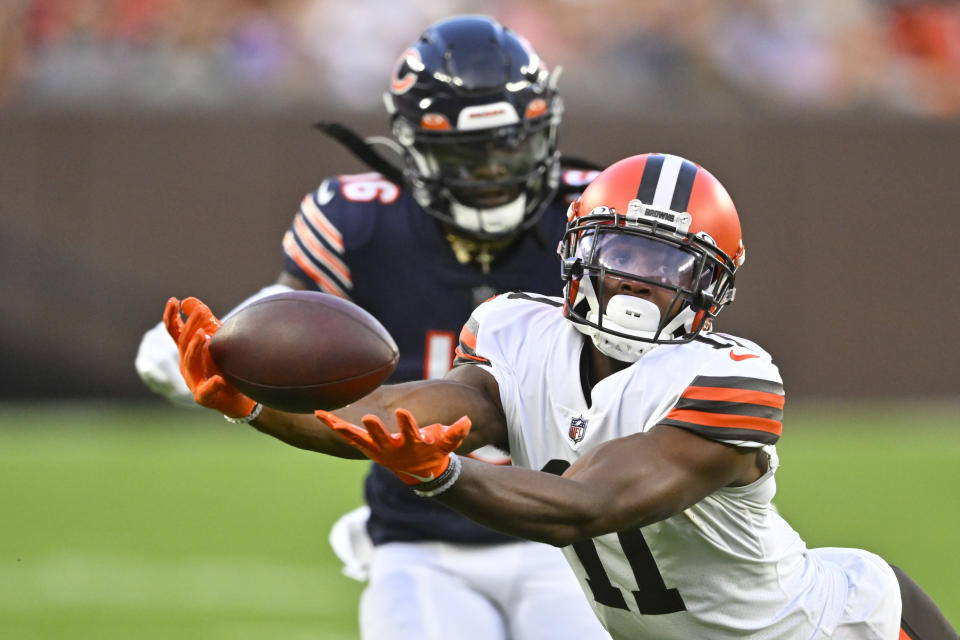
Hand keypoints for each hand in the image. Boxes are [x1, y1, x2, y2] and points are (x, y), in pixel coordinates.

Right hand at [162, 297, 256, 418]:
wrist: (238, 397)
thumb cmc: (224, 366)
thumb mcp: (214, 341)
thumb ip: (203, 322)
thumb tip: (188, 301)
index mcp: (187, 351)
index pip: (175, 331)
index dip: (171, 316)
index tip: (173, 300)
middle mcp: (186, 365)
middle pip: (183, 343)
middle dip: (191, 326)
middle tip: (201, 311)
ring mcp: (194, 381)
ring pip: (189, 363)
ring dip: (195, 348)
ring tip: (203, 336)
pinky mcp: (205, 397)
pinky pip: (206, 390)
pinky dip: (212, 384)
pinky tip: (218, 378)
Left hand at [316, 409, 470, 484]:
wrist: (419, 472)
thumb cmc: (434, 452)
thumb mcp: (447, 444)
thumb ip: (456, 433)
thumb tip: (466, 420)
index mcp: (411, 444)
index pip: (410, 434)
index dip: (407, 424)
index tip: (403, 412)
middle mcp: (391, 447)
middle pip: (381, 437)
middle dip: (375, 429)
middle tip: (368, 419)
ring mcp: (376, 448)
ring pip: (358, 438)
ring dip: (344, 429)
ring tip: (328, 419)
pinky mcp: (366, 445)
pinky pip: (347, 435)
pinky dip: (334, 426)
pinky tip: (320, 414)